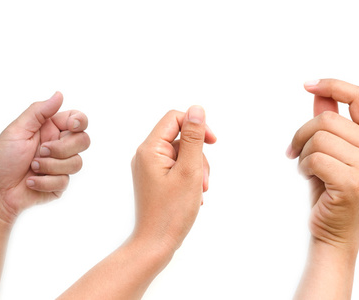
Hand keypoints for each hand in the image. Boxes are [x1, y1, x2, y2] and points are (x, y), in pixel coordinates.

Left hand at [0, 92, 89, 222]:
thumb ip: (39, 111)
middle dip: (63, 148)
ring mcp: (61, 165)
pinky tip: (31, 182)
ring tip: (32, 167)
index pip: (77, 120)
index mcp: (50, 129)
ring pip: (77, 162)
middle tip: (42, 151)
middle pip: (83, 141)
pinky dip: (44, 182)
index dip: (80, 121)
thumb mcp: (17, 131)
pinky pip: (65, 180)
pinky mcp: (60, 184)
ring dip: (50, 166)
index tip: (72, 125)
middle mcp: (59, 145)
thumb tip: (59, 94)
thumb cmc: (2, 160)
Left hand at [131, 106, 215, 251]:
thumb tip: (197, 110)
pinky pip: (178, 168)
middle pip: (180, 138)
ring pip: (182, 155)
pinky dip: (190, 178)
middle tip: (203, 179)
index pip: (175, 119)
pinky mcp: (155, 180)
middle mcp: (146, 155)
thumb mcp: (189, 170)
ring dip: (197, 169)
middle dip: (198, 155)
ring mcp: (150, 168)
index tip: (213, 142)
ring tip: (199, 191)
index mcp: (150, 149)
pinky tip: (193, 196)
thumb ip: (193, 138)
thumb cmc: (172, 211)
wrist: (156, 243)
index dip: (197, 126)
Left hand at [287, 79, 358, 249]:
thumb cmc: (332, 193)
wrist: (336, 233)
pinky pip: (315, 158)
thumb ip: (330, 122)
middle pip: (327, 119)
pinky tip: (309, 178)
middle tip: (295, 152)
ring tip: (307, 170)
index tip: (308, 85)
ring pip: (319, 138)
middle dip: (302, 134)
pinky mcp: (353, 181)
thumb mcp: (333, 153)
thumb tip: (318, 94)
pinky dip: (303, 167)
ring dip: (303, 154)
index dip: (333, 85)